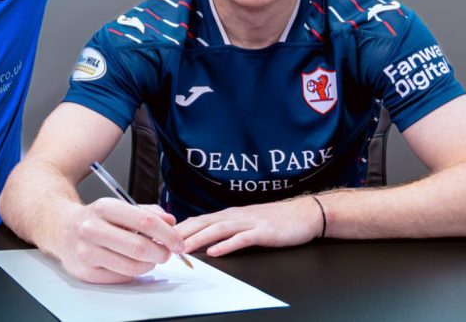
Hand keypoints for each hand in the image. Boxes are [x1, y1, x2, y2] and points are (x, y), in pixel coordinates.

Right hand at [55, 198, 185, 283]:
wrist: (61, 229)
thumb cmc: (95, 218)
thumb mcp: (118, 207)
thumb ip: (147, 212)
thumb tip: (170, 221)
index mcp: (104, 208)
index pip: (145, 222)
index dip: (167, 234)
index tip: (178, 242)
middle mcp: (92, 229)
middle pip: (139, 247)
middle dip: (161, 253)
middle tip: (167, 253)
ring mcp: (86, 252)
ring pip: (132, 267)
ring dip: (149, 265)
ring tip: (150, 258)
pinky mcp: (85, 272)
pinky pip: (121, 278)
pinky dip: (133, 273)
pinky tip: (130, 264)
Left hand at [175, 197, 322, 256]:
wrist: (303, 214)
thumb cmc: (275, 221)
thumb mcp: (245, 222)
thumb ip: (226, 229)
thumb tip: (204, 238)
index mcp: (229, 215)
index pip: (198, 220)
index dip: (179, 228)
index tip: (162, 237)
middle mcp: (235, 216)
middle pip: (203, 223)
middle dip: (182, 233)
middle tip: (164, 243)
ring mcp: (249, 222)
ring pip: (218, 230)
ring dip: (199, 239)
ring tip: (183, 249)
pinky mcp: (263, 232)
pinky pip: (242, 238)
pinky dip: (227, 245)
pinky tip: (216, 251)